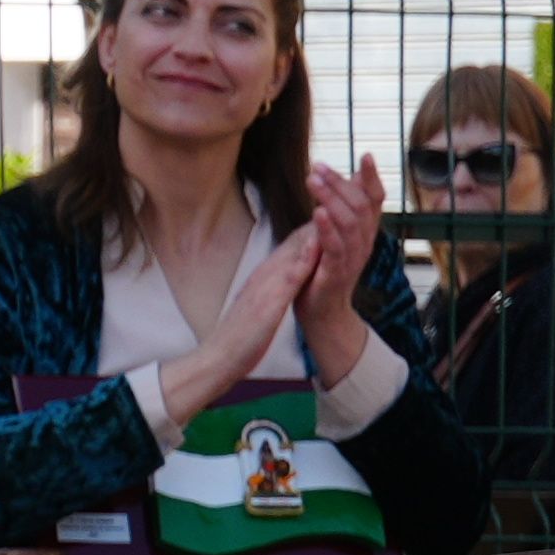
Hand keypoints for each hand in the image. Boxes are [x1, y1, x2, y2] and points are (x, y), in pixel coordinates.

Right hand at [159, 215, 334, 431]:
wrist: (218, 360)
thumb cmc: (239, 336)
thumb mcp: (260, 305)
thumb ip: (271, 287)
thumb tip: (285, 275)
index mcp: (265, 278)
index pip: (293, 246)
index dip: (314, 226)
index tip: (333, 207)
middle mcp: (264, 276)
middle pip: (294, 243)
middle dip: (317, 220)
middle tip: (336, 194)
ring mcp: (264, 288)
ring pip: (291, 254)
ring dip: (311, 231)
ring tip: (331, 207)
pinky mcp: (266, 305)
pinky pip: (288, 280)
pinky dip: (302, 261)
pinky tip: (315, 247)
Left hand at [292, 152, 385, 342]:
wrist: (322, 311)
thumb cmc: (324, 268)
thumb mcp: (335, 234)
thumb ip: (342, 209)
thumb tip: (350, 178)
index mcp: (365, 231)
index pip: (374, 200)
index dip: (372, 178)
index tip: (365, 154)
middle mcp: (364, 242)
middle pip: (360, 205)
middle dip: (339, 183)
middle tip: (318, 167)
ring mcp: (353, 258)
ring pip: (349, 222)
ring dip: (331, 198)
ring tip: (313, 180)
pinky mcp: (336, 272)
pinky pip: (336, 248)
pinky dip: (327, 229)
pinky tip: (317, 213)